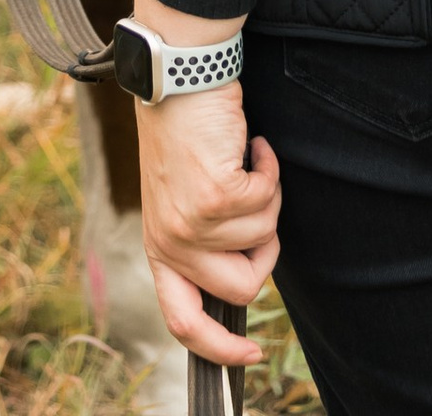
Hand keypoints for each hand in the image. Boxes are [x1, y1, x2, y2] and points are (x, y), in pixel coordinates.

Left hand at [137, 79, 279, 365]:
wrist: (178, 76)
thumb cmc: (182, 131)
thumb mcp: (178, 198)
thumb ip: (200, 241)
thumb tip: (244, 271)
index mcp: (161, 248)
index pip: (183, 322)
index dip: (220, 349)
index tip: (251, 354)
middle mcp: (173, 242)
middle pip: (243, 287)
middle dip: (267, 248)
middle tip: (259, 203)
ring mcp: (194, 222)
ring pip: (264, 236)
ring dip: (267, 194)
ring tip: (244, 159)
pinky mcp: (217, 194)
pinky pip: (268, 197)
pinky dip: (270, 165)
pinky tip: (251, 143)